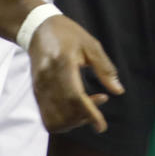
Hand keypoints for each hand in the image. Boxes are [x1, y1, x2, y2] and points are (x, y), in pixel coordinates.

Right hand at [28, 14, 123, 132]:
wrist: (39, 29)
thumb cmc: (67, 34)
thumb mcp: (90, 45)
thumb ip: (105, 69)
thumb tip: (119, 91)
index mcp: (62, 63)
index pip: (75, 98)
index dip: (89, 115)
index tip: (101, 126)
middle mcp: (47, 79)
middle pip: (65, 112)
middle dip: (85, 117)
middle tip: (100, 100)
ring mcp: (39, 88)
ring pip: (54, 121)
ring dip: (73, 123)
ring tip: (87, 107)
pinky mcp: (35, 93)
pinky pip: (47, 118)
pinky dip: (62, 122)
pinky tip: (74, 109)